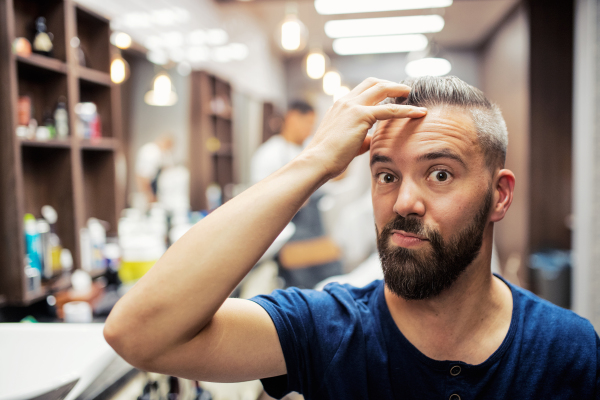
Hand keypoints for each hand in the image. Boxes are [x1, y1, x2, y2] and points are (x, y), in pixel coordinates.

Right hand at [303, 78, 426, 178]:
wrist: (317, 161)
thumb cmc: (329, 158)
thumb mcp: (348, 143)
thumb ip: (362, 138)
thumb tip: (373, 141)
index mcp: (340, 106)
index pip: (363, 90)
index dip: (379, 90)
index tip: (392, 95)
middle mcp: (345, 101)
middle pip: (373, 83)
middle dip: (391, 84)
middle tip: (405, 91)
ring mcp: (352, 106)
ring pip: (381, 88)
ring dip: (399, 89)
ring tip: (412, 95)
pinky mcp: (360, 115)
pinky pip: (389, 109)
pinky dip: (405, 110)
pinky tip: (418, 113)